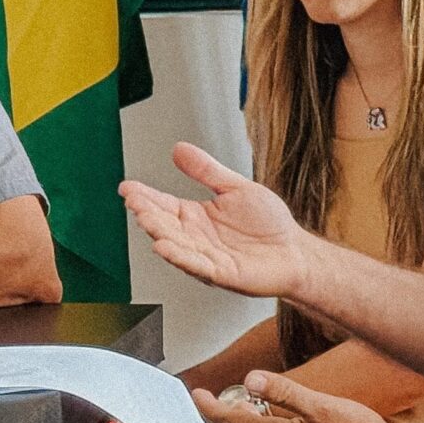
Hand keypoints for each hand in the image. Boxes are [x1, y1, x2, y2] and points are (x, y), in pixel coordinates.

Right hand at [120, 143, 314, 299]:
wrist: (296, 251)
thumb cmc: (270, 224)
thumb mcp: (235, 187)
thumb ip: (206, 170)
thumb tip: (179, 149)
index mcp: (195, 216)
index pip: (163, 204)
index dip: (144, 196)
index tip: (127, 187)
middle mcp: (196, 238)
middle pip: (165, 225)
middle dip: (148, 213)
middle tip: (134, 201)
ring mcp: (206, 257)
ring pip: (177, 245)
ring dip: (159, 233)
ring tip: (145, 219)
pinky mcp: (222, 273)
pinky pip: (197, 265)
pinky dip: (180, 257)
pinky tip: (164, 247)